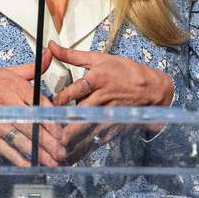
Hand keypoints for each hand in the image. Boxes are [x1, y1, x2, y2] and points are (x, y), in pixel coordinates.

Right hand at [0, 58, 66, 167]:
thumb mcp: (7, 72)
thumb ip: (32, 68)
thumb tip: (51, 53)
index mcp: (16, 87)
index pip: (43, 105)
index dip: (56, 121)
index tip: (65, 132)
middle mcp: (9, 104)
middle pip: (36, 125)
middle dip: (52, 141)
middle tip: (65, 152)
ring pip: (24, 140)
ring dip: (40, 154)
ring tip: (54, 163)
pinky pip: (7, 150)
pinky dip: (19, 159)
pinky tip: (31, 166)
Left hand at [48, 41, 174, 159]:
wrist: (152, 89)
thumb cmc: (125, 71)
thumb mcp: (99, 58)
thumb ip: (71, 55)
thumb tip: (51, 45)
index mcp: (97, 79)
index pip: (74, 91)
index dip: (59, 100)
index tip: (46, 106)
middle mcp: (102, 98)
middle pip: (79, 114)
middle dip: (63, 124)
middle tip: (47, 131)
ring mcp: (108, 114)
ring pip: (87, 130)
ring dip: (72, 139)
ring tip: (56, 147)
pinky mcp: (113, 127)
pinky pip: (96, 139)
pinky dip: (84, 146)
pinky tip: (72, 152)